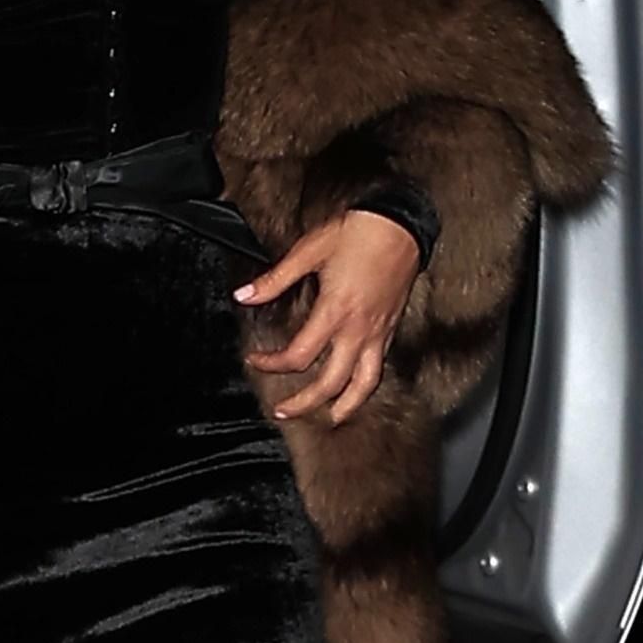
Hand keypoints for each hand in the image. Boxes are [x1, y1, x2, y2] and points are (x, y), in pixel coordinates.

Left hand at [238, 211, 423, 424]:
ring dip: (345, 407)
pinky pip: (378, 368)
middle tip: (283, 411)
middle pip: (330, 384)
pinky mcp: (390, 329)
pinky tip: (354, 387)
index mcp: (334, 312)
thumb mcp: (308, 252)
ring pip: (364, 385)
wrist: (400, 224)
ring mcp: (377, 333)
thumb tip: (243, 296)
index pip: (298, 356)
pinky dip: (364, 385)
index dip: (272, 364)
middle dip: (304, 404)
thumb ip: (274, 280)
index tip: (256, 360)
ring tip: (330, 418)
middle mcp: (358, 330)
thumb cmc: (356, 233)